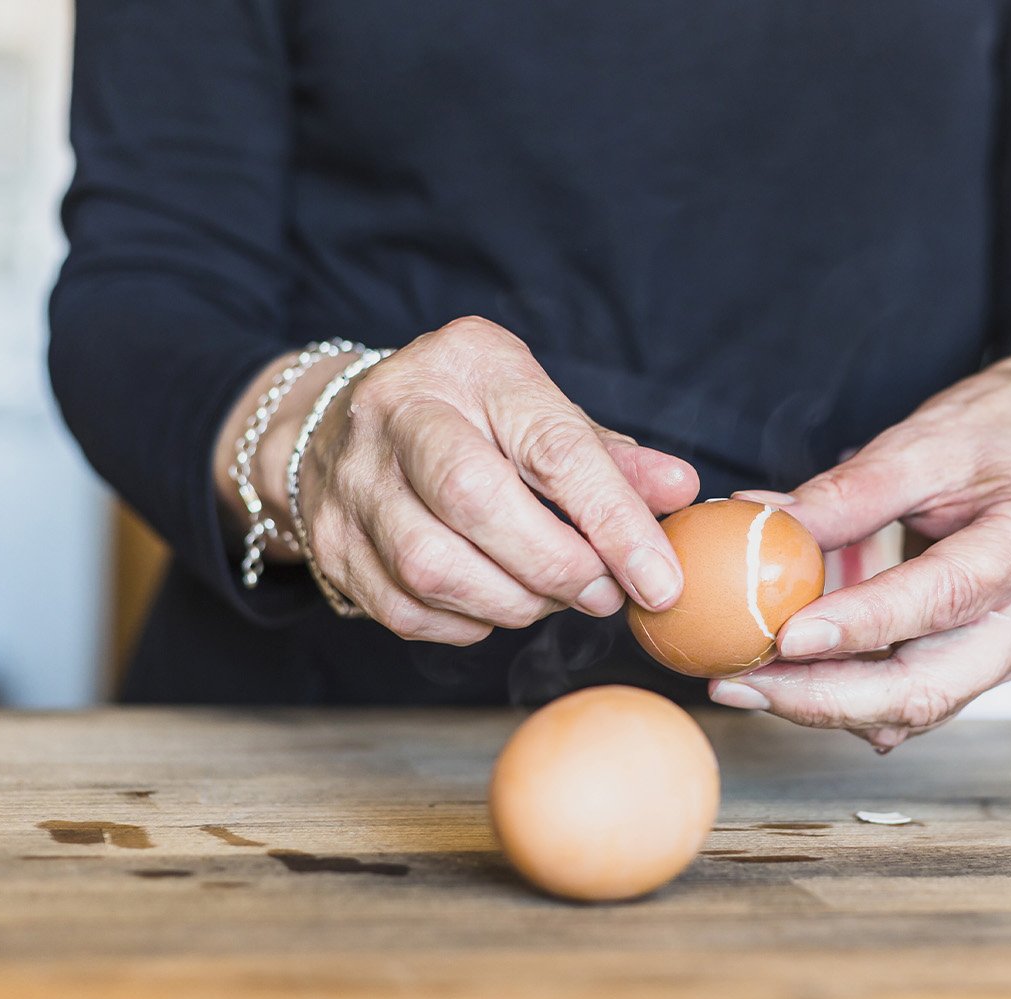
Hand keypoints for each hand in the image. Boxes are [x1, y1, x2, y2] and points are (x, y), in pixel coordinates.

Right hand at [220, 317, 697, 642]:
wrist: (342, 427)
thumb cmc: (469, 419)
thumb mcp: (541, 411)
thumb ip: (609, 458)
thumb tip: (680, 491)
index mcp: (468, 363)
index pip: (552, 447)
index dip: (614, 521)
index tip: (660, 580)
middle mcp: (396, 412)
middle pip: (476, 502)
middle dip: (556, 566)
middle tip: (603, 594)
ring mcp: (352, 479)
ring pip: (433, 567)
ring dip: (513, 602)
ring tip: (553, 597)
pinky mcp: (330, 543)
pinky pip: (406, 609)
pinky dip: (467, 623)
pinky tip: (497, 605)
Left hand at [709, 349, 1010, 749]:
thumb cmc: (987, 440)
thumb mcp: (921, 443)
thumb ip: (848, 491)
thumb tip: (761, 522)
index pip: (943, 597)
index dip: (862, 626)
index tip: (786, 637)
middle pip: (931, 686)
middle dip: (826, 698)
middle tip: (741, 684)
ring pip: (918, 709)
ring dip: (825, 707)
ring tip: (745, 684)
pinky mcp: (988, 671)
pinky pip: (916, 705)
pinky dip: (850, 701)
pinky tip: (788, 683)